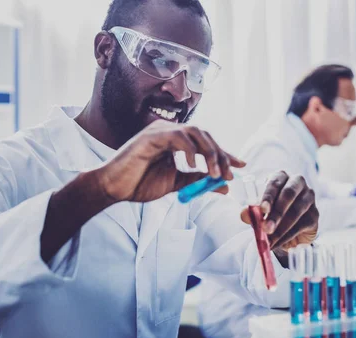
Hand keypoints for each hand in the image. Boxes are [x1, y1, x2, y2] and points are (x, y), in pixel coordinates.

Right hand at [96, 119, 244, 202]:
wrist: (114, 189)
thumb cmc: (140, 184)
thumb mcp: (176, 184)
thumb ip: (198, 181)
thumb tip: (224, 186)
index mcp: (175, 140)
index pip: (206, 142)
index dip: (224, 153)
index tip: (241, 165)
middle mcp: (169, 131)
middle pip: (204, 135)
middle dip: (220, 154)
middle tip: (228, 174)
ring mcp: (160, 131)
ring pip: (195, 133)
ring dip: (209, 152)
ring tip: (214, 173)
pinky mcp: (151, 136)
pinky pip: (178, 137)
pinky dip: (189, 150)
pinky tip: (193, 166)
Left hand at [240, 172, 318, 250]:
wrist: (289, 230)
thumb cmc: (272, 213)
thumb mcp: (259, 212)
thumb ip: (252, 212)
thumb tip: (244, 214)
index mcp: (281, 177)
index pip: (275, 182)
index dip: (268, 196)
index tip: (262, 209)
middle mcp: (297, 183)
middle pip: (288, 194)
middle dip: (276, 213)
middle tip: (266, 228)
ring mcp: (309, 197)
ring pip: (296, 211)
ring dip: (281, 228)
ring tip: (269, 240)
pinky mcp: (314, 214)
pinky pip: (300, 225)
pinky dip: (287, 236)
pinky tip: (277, 243)